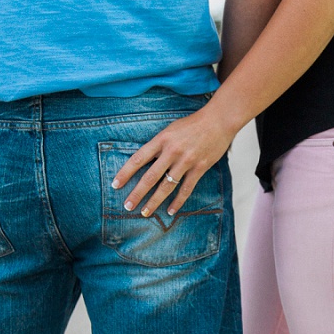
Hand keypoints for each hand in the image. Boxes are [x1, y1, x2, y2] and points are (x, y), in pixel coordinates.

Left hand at [111, 106, 239, 216]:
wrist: (218, 121)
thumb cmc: (192, 124)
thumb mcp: (170, 130)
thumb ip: (158, 145)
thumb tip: (145, 162)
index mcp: (161, 140)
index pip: (138, 159)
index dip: (125, 172)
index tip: (115, 184)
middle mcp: (172, 152)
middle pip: (150, 177)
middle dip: (137, 193)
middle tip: (127, 205)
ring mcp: (186, 161)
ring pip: (166, 186)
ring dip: (154, 201)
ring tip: (145, 212)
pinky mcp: (199, 168)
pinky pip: (186, 189)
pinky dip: (178, 201)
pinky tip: (170, 211)